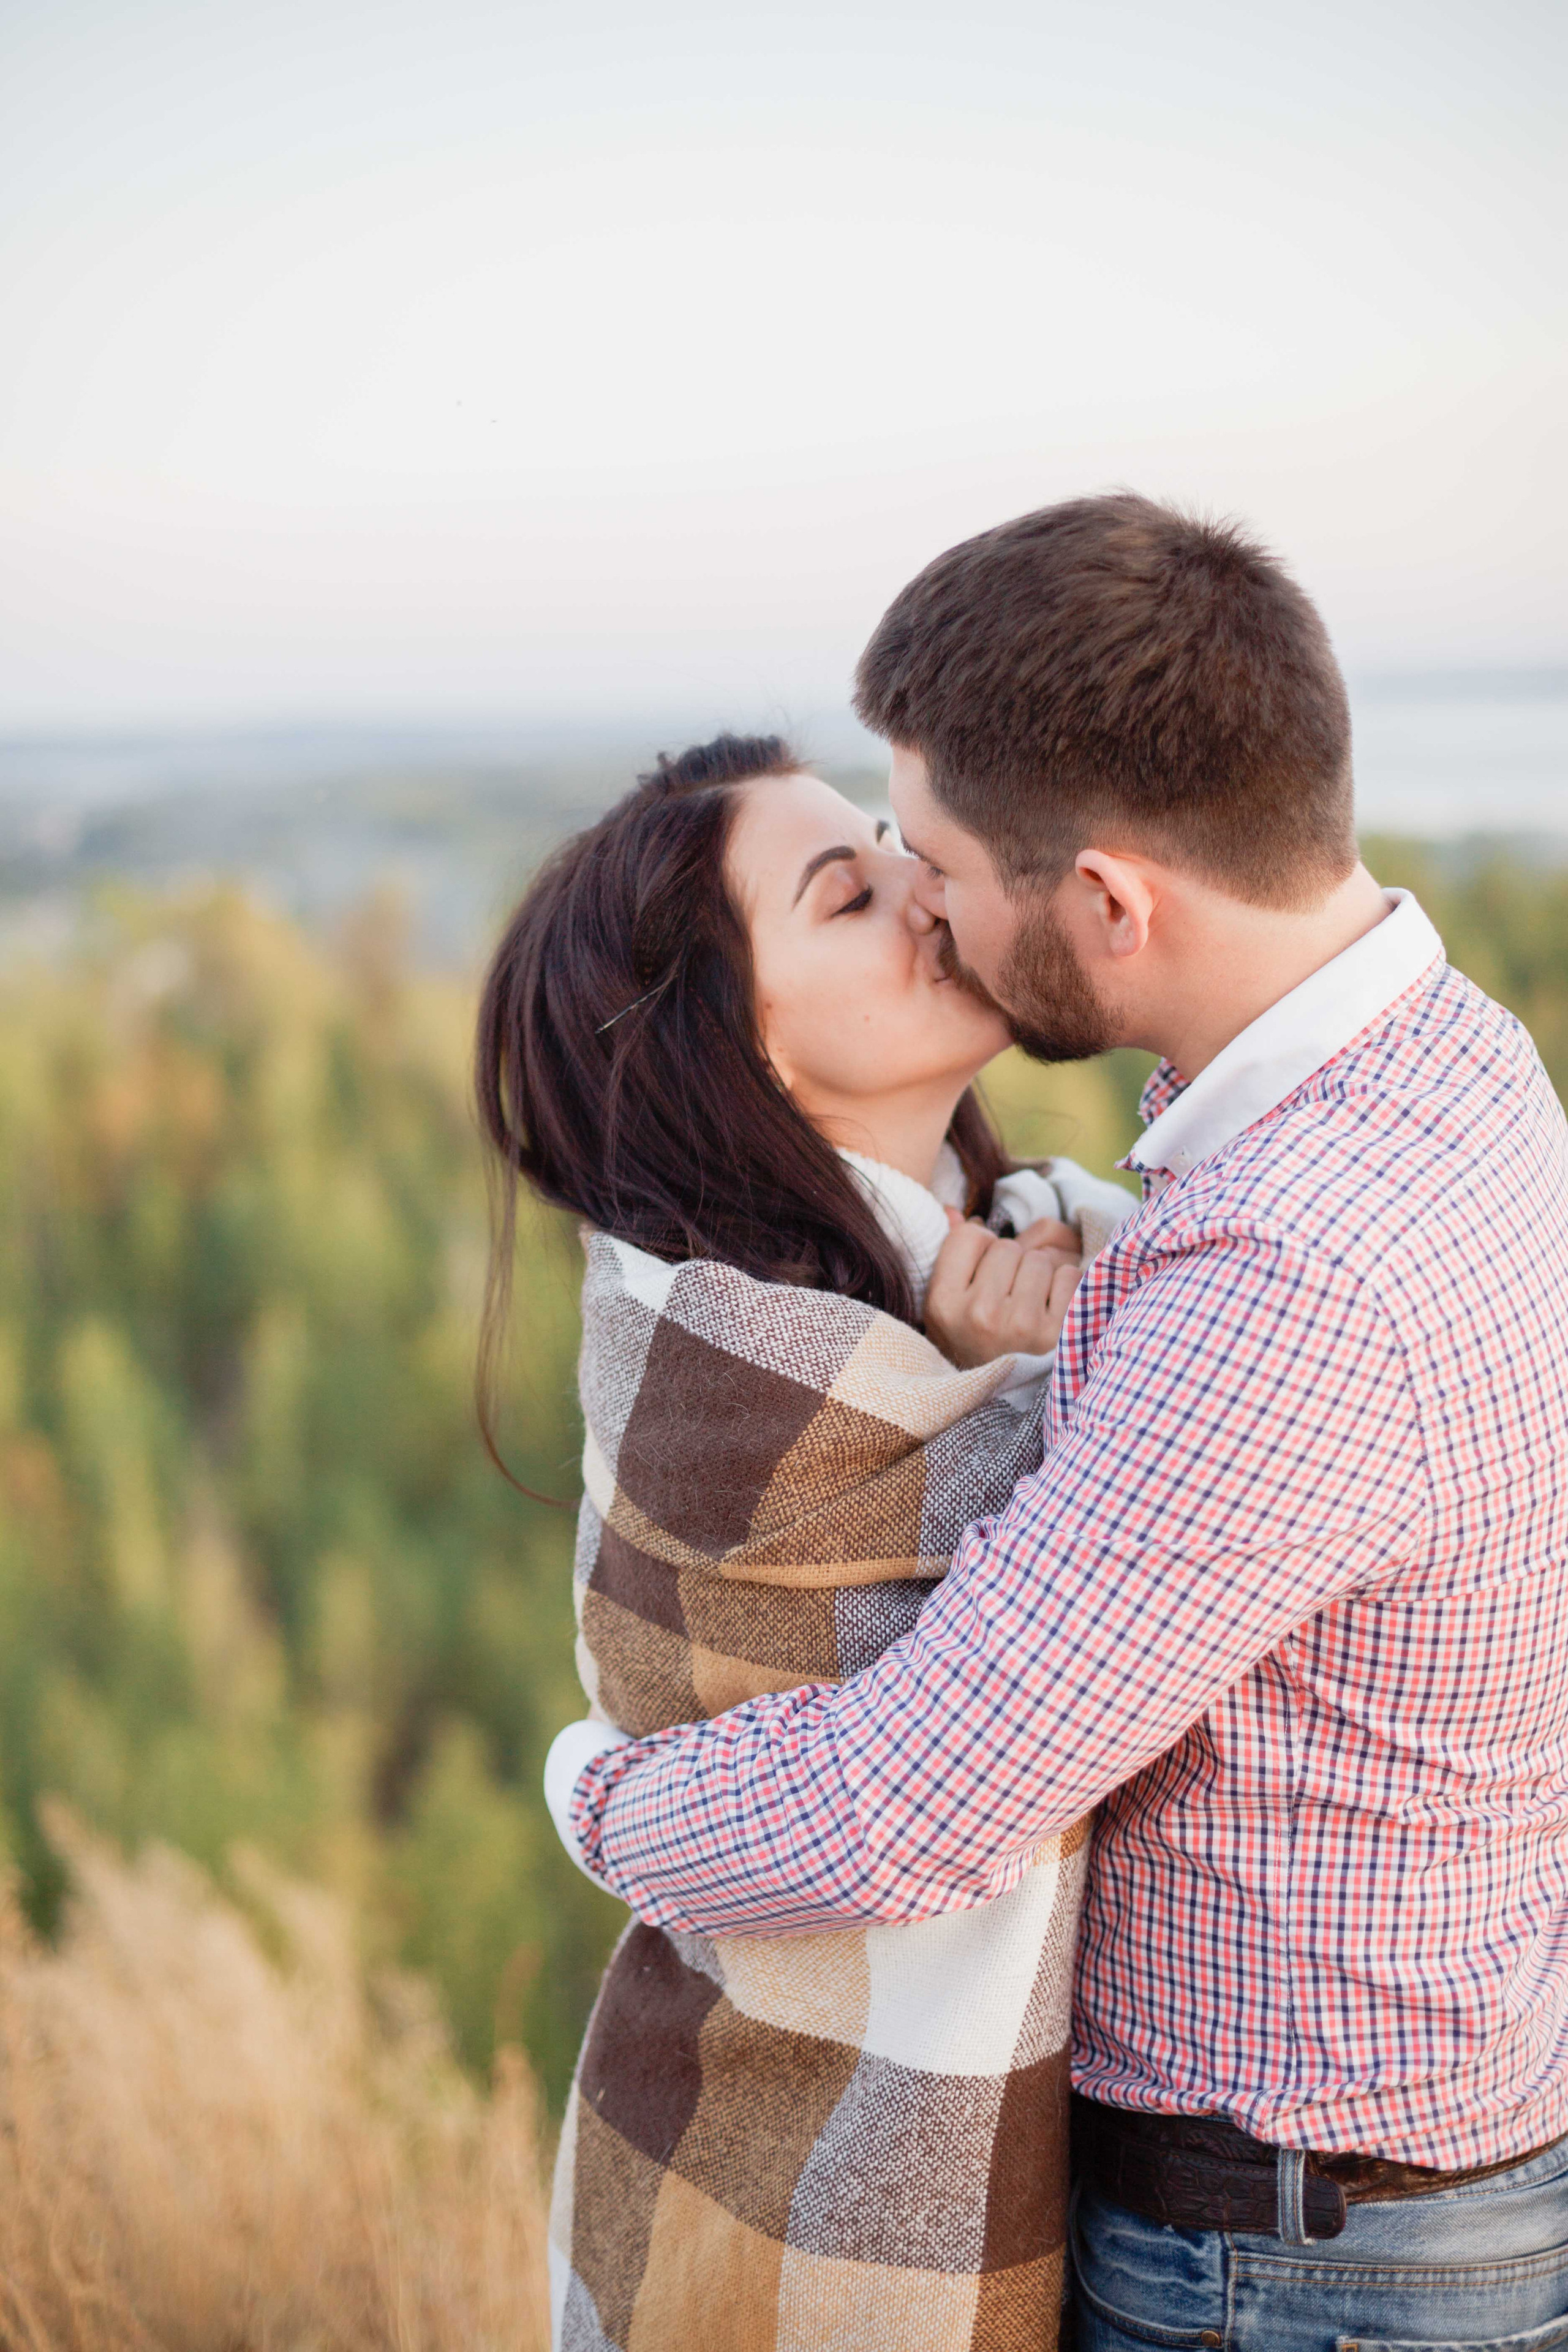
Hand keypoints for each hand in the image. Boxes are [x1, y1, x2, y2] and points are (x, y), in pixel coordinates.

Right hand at [925, 1212, 1083, 1366]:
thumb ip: (952, 1255)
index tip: (982, 1273)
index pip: (970, 1236)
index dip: (981, 1248)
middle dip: (1012, 1264)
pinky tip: (1052, 1310)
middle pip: (1007, 1247)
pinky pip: (1069, 1276)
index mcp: (943, 1304)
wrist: (1006, 1400)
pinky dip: (1065, 1287)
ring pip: (1038, 1259)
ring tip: (1030, 1304)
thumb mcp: (949, 1307)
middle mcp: (979, 1315)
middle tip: (1010, 1294)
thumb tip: (952, 1210)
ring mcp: (1020, 1325)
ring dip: (1040, 1275)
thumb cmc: (977, 1343)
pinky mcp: (1057, 1332)